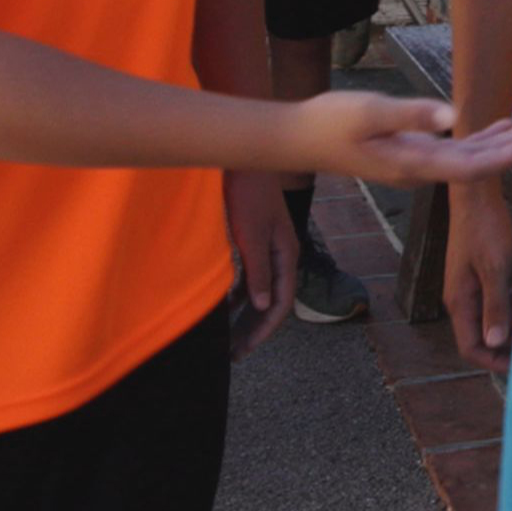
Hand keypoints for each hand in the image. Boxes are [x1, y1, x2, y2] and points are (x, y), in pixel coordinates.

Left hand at [223, 170, 297, 359]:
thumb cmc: (249, 193)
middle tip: (236, 353)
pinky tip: (224, 305)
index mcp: (287, 253)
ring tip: (229, 336)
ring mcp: (268, 245)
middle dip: (255, 328)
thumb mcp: (252, 235)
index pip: (282, 302)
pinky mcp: (254, 237)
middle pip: (272, 300)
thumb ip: (259, 270)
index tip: (246, 350)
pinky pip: (250, 275)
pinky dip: (239, 294)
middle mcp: (281, 253)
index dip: (264, 329)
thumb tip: (266, 305)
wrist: (244, 157)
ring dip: (246, 313)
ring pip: (260, 289)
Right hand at [287, 90, 511, 188]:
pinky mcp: (410, 153)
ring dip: (504, 143)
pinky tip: (500, 126)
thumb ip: (411, 115)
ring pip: (470, 159)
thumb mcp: (368, 112)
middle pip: (479, 165)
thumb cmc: (329, 122)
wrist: (299, 139)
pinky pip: (454, 152)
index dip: (508, 154)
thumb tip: (453, 116)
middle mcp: (420, 170)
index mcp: (413, 164)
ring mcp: (415, 164)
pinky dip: (480, 140)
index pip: (473, 167)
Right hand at [445, 181, 511, 373]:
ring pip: (489, 318)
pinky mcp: (477, 273)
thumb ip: (495, 306)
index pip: (470, 347)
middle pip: (480, 336)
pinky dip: (510, 303)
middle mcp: (460, 298)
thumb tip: (495, 343)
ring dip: (510, 322)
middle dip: (506, 344)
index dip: (494, 360)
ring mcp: (467, 285)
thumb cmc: (484, 227)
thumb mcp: (495, 268)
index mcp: (459, 301)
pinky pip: (493, 299)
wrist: (475, 191)